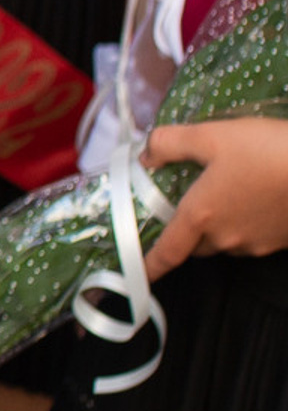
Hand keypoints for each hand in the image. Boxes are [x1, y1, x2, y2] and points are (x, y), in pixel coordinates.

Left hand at [142, 118, 287, 274]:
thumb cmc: (267, 149)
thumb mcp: (211, 135)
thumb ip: (169, 143)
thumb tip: (147, 155)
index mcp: (201, 216)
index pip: (167, 252)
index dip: (149, 265)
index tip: (138, 274)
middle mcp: (227, 237)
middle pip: (196, 245)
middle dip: (189, 230)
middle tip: (192, 202)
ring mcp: (258, 242)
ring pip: (227, 242)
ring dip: (221, 226)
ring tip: (230, 193)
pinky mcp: (282, 240)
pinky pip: (255, 238)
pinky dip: (248, 223)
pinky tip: (258, 198)